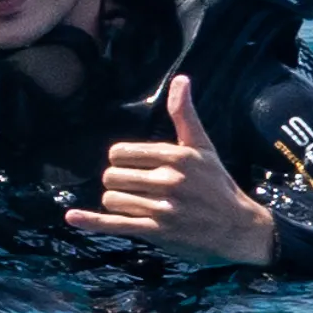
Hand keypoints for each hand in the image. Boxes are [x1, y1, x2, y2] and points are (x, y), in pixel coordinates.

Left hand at [62, 75, 276, 268]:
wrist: (239, 228)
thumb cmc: (218, 185)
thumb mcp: (203, 147)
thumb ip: (184, 114)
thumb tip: (181, 79)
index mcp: (175, 157)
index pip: (120, 153)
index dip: (121, 160)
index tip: (135, 167)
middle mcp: (168, 181)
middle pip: (112, 176)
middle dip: (118, 182)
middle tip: (136, 187)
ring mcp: (162, 209)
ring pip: (112, 199)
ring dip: (118, 202)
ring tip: (138, 205)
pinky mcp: (157, 232)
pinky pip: (116, 224)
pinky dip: (92, 221)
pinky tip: (73, 217)